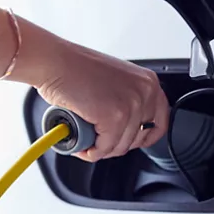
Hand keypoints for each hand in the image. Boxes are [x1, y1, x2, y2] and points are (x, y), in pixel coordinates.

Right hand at [35, 38, 169, 161]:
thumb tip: (124, 124)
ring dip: (101, 150)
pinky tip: (81, 146)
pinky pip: (105, 147)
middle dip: (117, 145)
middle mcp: (145, 92)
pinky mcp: (114, 117)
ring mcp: (131, 105)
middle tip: (98, 142)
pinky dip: (91, 152)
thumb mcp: (113, 79)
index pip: (160, 121)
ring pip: (120, 146)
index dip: (144, 137)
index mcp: (147, 82)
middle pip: (138, 137)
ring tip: (86, 143)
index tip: (130, 142)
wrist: (54, 62)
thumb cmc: (73, 68)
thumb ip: (125, 97)